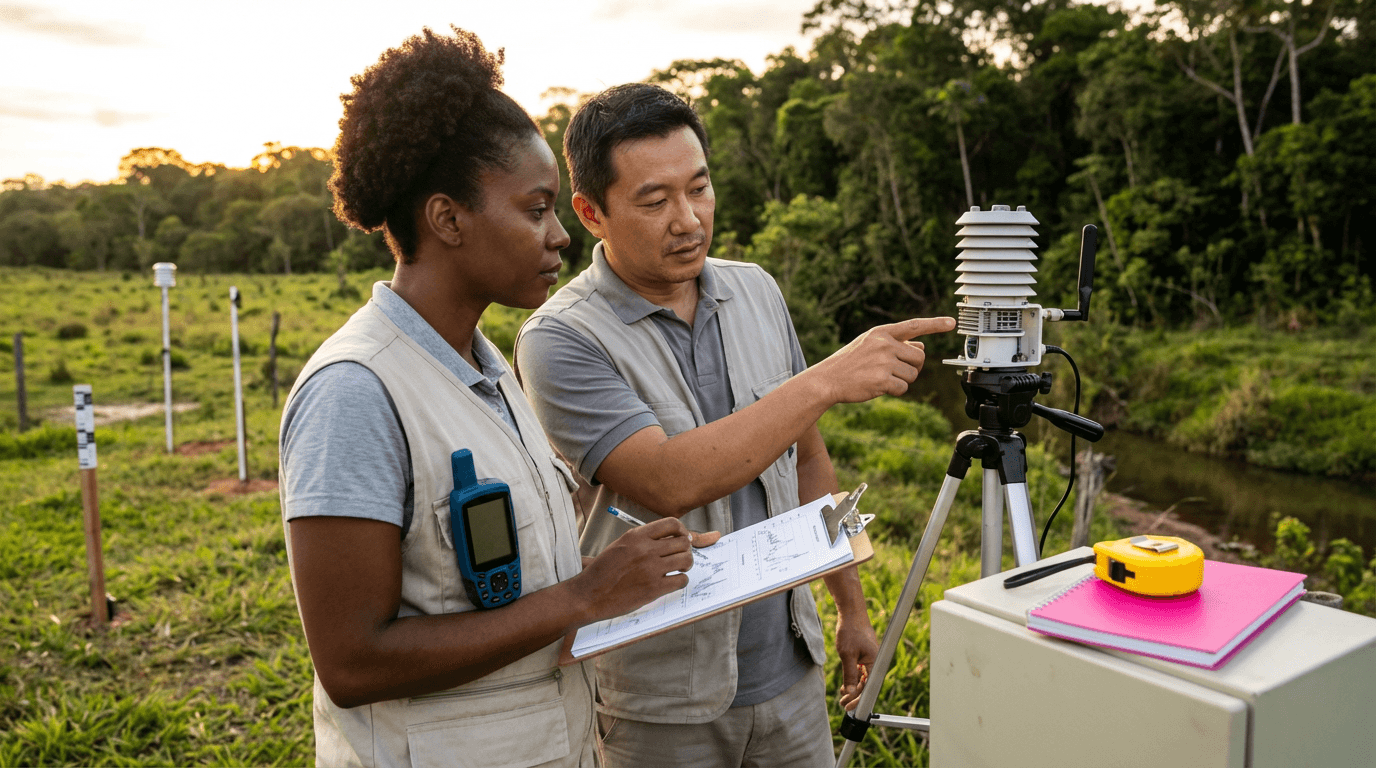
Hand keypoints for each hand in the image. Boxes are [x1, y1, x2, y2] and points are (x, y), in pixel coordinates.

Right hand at [574, 518, 719, 622]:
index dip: (681, 530)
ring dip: (686, 564)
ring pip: (686, 560)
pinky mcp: (654, 588)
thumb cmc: (603, 572)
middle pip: (682, 542)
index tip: (682, 537)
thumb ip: (642, 539)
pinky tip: (673, 582)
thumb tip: (669, 537)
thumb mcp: (620, 545)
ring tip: (680, 569)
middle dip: (686, 549)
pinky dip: (681, 581)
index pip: (671, 524)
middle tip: (681, 556)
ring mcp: (651, 569)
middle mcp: (646, 549)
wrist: (589, 595)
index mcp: (636, 536)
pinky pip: (681, 580)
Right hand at [810, 317, 955, 403]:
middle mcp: (884, 344)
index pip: (914, 326)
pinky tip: (878, 387)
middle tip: (892, 370)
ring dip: (901, 381)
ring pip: (912, 375)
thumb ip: (893, 343)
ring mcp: (884, 362)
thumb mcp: (868, 344)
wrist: (827, 379)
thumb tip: (920, 348)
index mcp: (881, 333)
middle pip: (919, 358)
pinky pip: (903, 389)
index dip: (935, 324)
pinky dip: (894, 391)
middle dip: (911, 367)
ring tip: (881, 378)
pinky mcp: (882, 380)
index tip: (952, 323)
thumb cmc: (849, 362)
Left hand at [835, 610, 878, 711]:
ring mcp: (869, 658)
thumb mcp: (847, 655)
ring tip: (842, 696)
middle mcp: (874, 662)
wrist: (851, 612)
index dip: (859, 699)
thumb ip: (849, 675)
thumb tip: (851, 692)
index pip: (868, 687)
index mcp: (874, 662)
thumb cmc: (850, 631)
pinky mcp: (864, 655)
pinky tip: (846, 685)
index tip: (849, 707)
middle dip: (855, 696)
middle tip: (843, 704)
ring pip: (863, 678)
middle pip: (867, 684)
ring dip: (853, 688)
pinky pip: (861, 671)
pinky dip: (853, 678)